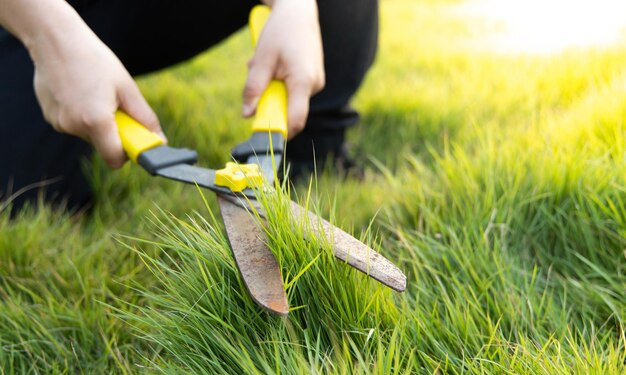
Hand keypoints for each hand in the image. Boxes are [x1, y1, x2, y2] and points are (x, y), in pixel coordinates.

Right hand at [28, 20, 163, 167]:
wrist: (55, 39)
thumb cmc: (95, 60)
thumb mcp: (127, 88)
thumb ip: (144, 118)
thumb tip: (160, 140)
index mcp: (96, 121)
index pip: (114, 159)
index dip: (127, 153)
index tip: (134, 141)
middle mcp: (74, 126)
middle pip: (102, 145)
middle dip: (113, 132)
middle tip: (115, 106)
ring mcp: (59, 123)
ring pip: (88, 134)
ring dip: (96, 121)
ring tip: (94, 92)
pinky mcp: (50, 116)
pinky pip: (73, 124)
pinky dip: (81, 114)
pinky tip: (78, 91)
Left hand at [242, 0, 324, 138]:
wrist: (299, 11)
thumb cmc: (281, 31)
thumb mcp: (261, 60)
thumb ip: (253, 88)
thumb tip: (247, 114)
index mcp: (303, 82)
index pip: (295, 120)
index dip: (280, 131)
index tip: (263, 133)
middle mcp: (315, 85)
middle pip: (290, 111)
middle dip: (270, 102)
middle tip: (258, 79)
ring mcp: (316, 83)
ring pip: (290, 99)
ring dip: (273, 89)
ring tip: (268, 65)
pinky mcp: (314, 79)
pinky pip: (294, 90)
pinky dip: (281, 82)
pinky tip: (277, 64)